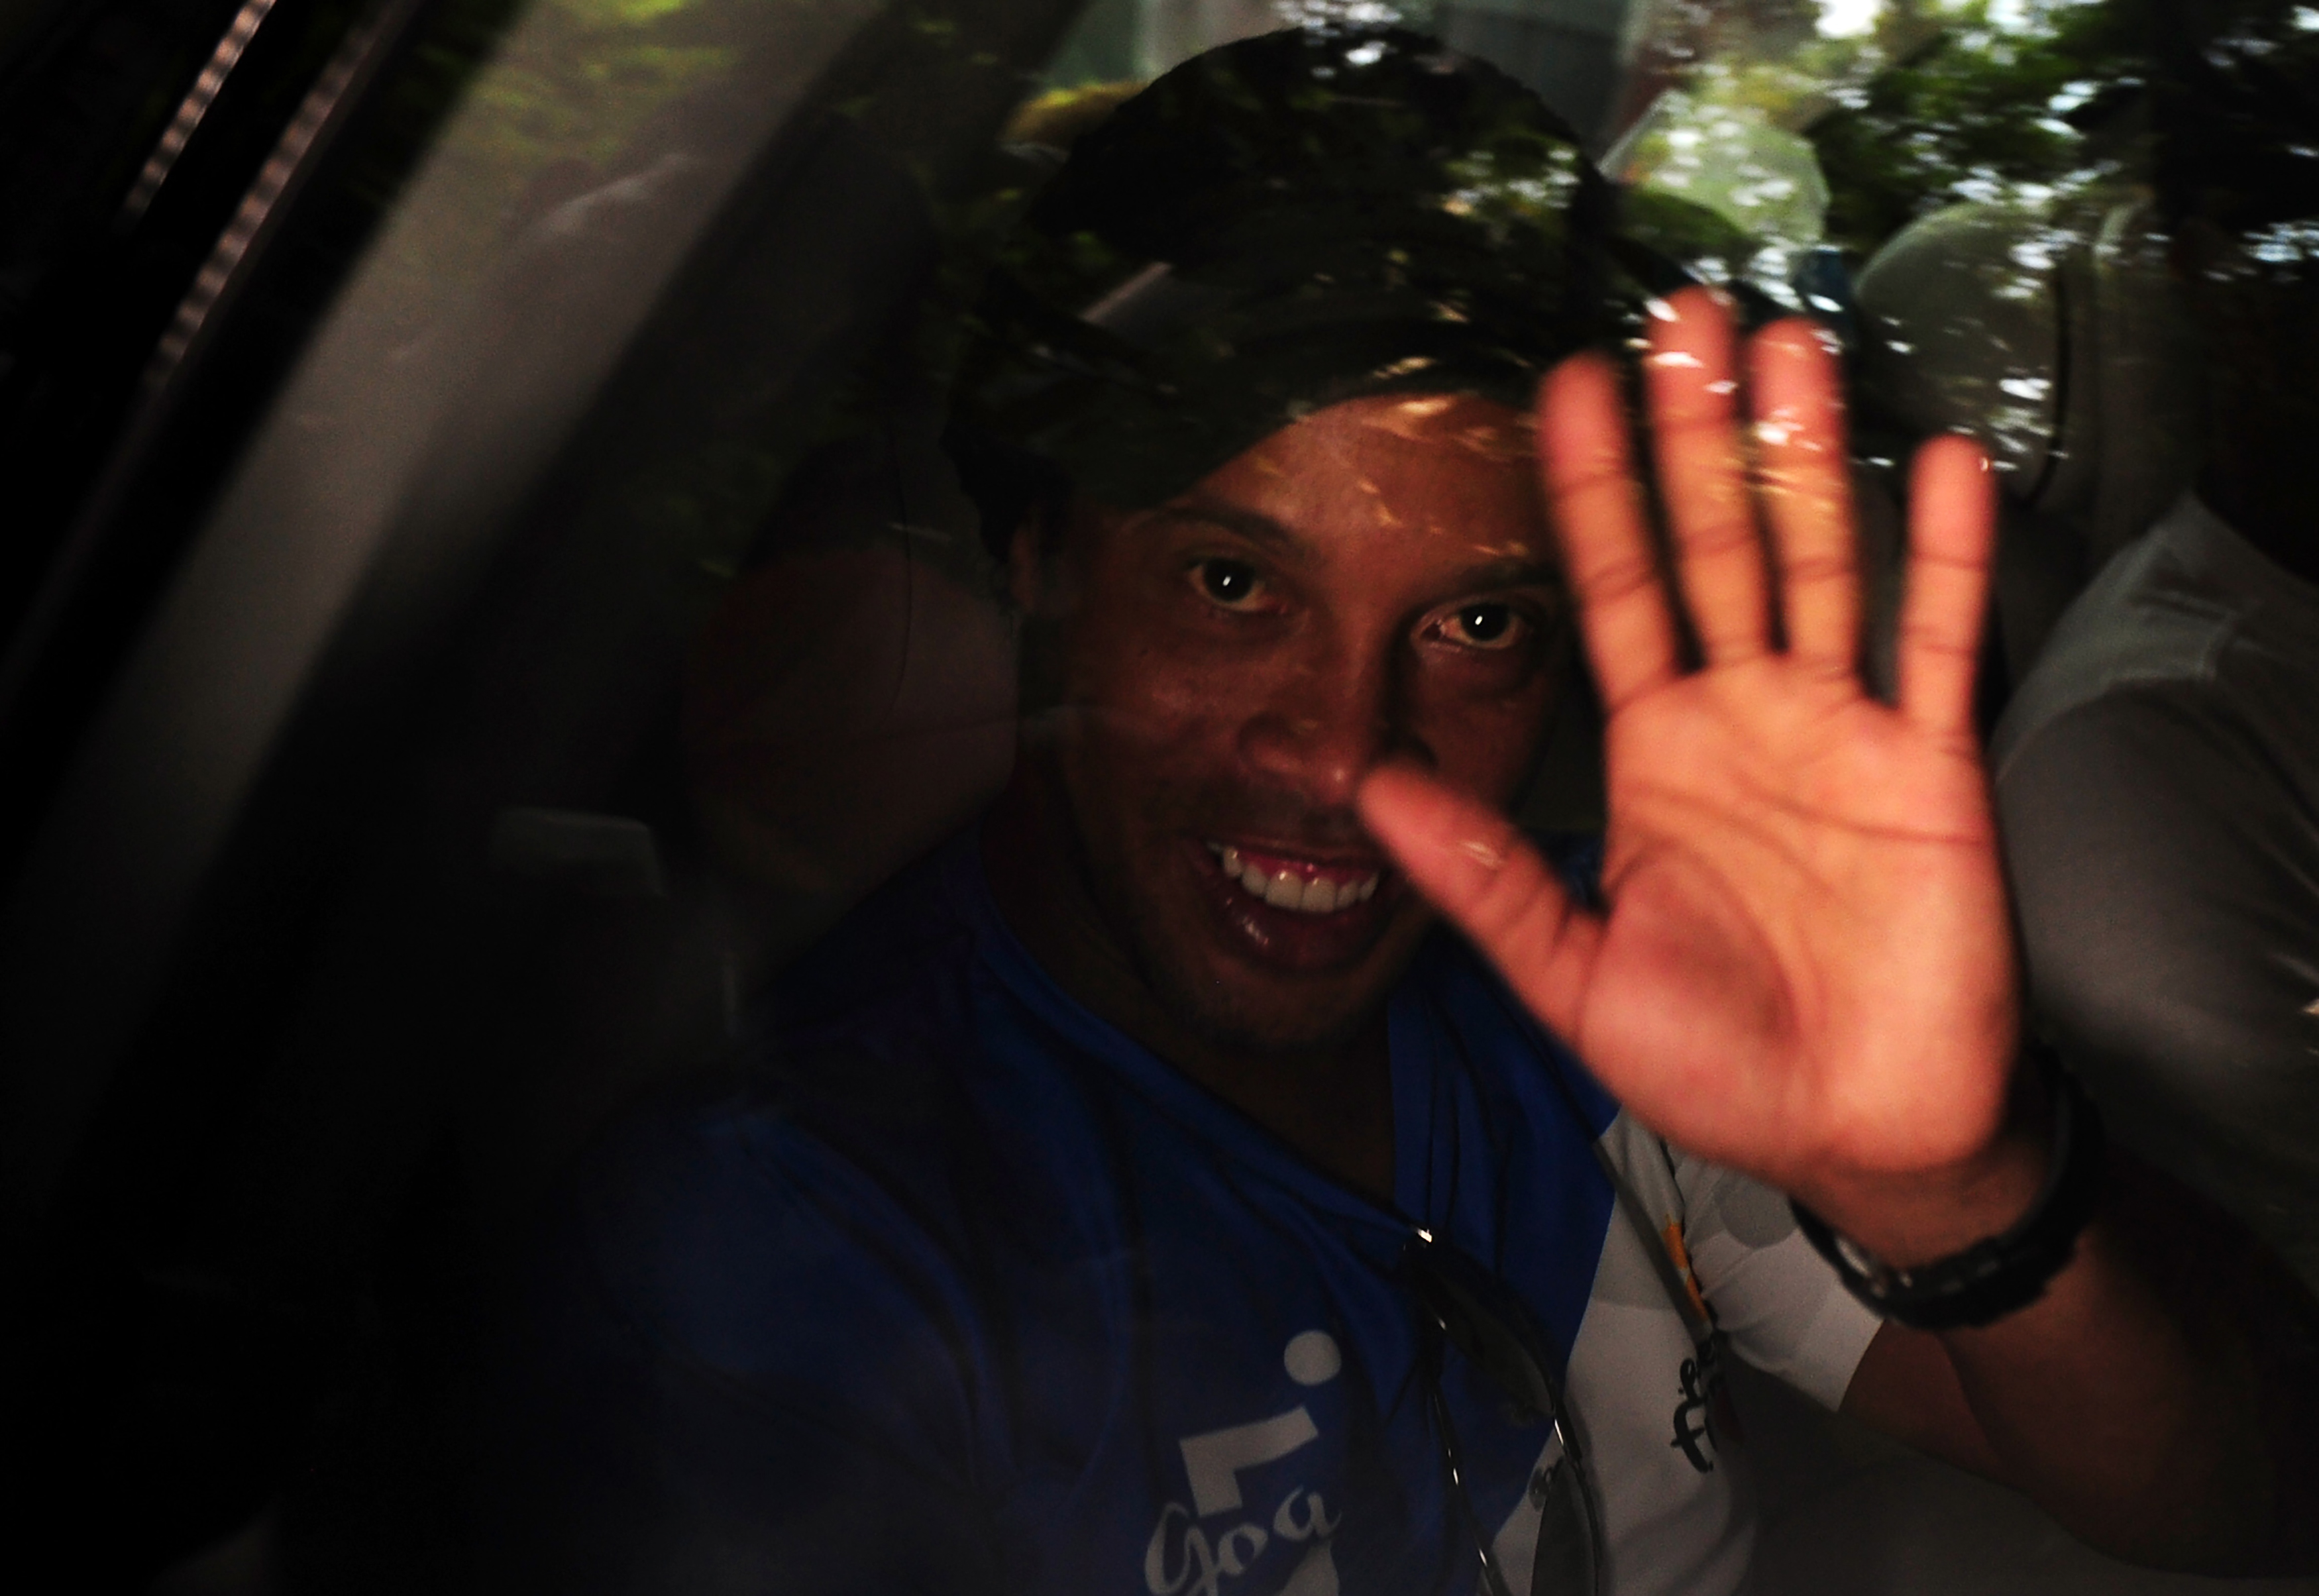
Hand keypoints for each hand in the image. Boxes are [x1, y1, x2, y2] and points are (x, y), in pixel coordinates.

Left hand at [1360, 288, 2020, 1237]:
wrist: (1857, 1132)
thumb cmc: (1717, 1064)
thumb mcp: (1572, 974)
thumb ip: (1480, 876)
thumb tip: (1367, 787)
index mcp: (1653, 754)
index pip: (1613, 592)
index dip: (1591, 492)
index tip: (1563, 389)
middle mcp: (1742, 718)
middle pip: (1712, 544)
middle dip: (1692, 432)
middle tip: (1678, 314)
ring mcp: (1838, 730)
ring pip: (1820, 560)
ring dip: (1806, 456)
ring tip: (1789, 346)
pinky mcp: (1929, 765)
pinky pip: (1936, 642)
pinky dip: (1944, 555)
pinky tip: (1941, 463)